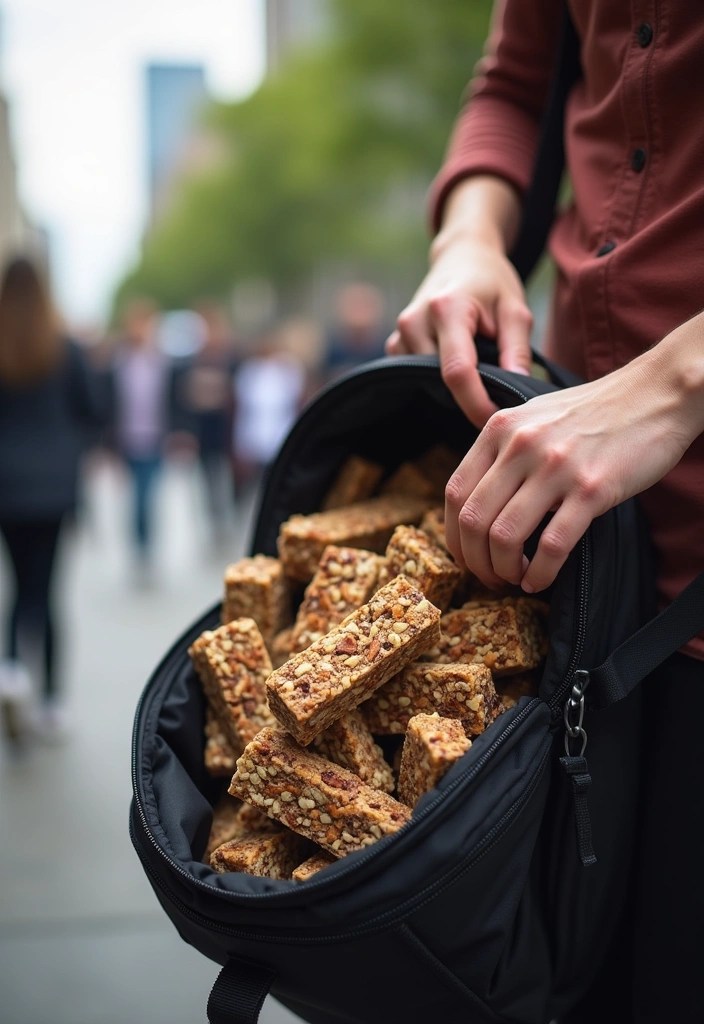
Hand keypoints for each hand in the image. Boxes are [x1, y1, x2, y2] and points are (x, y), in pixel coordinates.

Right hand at [386, 176, 532, 427]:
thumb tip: (517, 389)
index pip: (457, 371)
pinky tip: (456, 365)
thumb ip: (517, 350)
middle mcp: (414, 322)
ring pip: (427, 383)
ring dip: (454, 389)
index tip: (496, 420)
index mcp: (447, 309)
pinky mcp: (395, 345)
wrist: (460, 258)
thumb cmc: (492, 282)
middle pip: (440, 381)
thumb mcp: (516, 309)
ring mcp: (400, 334)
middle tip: (497, 397)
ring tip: (479, 371)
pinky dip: (438, 380)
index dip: (476, 403)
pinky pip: (416, 377)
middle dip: (468, 398)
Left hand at [444, 346, 699, 592]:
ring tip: (514, 580)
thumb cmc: (593, 411)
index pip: (454, 492)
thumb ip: (501, 449)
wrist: (655, 393)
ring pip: (505, 537)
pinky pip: (552, 545)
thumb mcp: (532, 416)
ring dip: (503, 571)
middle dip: (475, 562)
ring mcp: (555, 467)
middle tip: (489, 579)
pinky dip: (539, 573)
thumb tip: (475, 499)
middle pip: (474, 520)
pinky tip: (539, 581)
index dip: (453, 535)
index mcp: (499, 429)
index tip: (465, 557)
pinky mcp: (592, 489)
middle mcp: (520, 446)